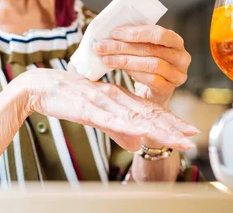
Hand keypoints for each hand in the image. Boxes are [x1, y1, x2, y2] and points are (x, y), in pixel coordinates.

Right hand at [15, 68, 196, 152]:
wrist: (41, 86)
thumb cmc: (69, 98)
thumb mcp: (98, 116)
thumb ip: (117, 129)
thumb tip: (136, 145)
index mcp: (119, 98)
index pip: (150, 111)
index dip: (171, 121)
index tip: (189, 131)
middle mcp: (115, 98)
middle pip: (147, 114)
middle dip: (171, 126)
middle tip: (191, 137)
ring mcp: (102, 102)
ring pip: (133, 117)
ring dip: (156, 128)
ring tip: (174, 138)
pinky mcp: (86, 107)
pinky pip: (108, 118)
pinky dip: (124, 125)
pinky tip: (138, 132)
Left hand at [95, 25, 190, 106]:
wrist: (154, 91)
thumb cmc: (148, 63)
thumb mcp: (145, 49)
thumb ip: (135, 40)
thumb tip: (110, 34)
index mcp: (175, 41)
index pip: (159, 33)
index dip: (136, 33)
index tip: (114, 33)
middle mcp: (181, 57)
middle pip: (151, 49)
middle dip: (123, 47)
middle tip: (102, 46)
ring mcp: (177, 74)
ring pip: (151, 64)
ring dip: (125, 61)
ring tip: (106, 59)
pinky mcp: (169, 89)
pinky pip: (151, 80)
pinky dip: (133, 73)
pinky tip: (120, 70)